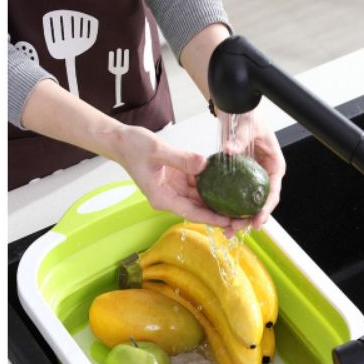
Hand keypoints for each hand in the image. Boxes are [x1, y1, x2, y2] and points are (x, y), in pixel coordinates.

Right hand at [116, 125, 234, 228]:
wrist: (122, 141)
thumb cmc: (133, 147)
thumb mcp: (157, 150)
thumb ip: (181, 158)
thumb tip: (204, 165)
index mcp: (162, 197)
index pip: (191, 213)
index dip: (210, 218)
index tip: (228, 222)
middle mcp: (170, 197)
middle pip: (199, 210)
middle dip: (219, 214)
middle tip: (242, 216)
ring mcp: (175, 189)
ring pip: (201, 199)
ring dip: (219, 202)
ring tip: (240, 204)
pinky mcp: (178, 179)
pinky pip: (198, 185)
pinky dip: (212, 185)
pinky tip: (230, 185)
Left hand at [221, 106, 285, 233]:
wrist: (237, 110)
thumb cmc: (248, 115)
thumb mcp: (246, 127)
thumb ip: (239, 140)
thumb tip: (230, 151)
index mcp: (275, 165)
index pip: (273, 191)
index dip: (266, 208)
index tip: (258, 219)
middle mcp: (265, 175)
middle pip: (261, 203)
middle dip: (251, 219)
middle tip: (239, 229)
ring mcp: (252, 178)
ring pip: (248, 203)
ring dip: (239, 218)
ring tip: (228, 231)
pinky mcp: (240, 179)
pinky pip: (236, 197)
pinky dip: (229, 208)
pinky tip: (220, 219)